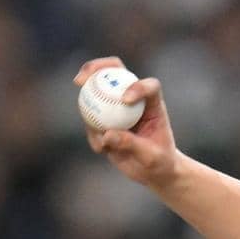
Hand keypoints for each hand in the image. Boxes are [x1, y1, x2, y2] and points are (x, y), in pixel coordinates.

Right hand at [75, 57, 178, 187]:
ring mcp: (117, 108)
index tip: (126, 100)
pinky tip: (103, 150)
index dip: (137, 86)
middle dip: (95, 68)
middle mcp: (134, 100)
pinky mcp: (104, 120)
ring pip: (96, 93)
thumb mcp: (150, 156)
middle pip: (115, 72)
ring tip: (99, 136)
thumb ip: (130, 144)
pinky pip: (91, 120)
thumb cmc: (159, 161)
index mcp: (153, 104)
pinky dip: (92, 134)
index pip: (148, 86)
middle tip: (79, 80)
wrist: (152, 171)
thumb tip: (106, 134)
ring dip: (87, 104)